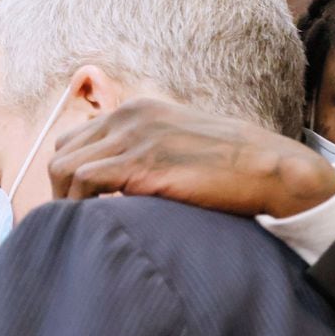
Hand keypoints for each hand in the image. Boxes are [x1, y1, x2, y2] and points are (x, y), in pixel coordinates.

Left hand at [49, 98, 334, 216]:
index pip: (80, 136)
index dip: (75, 173)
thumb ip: (154, 148)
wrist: (271, 168)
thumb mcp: (186, 142)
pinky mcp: (141, 162)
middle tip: (80, 219)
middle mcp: (131, 116)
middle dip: (63, 188)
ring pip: (63, 167)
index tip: (83, 203)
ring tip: (88, 226)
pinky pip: (83, 182)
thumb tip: (126, 178)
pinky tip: (102, 222)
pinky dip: (81, 206)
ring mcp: (135, 136)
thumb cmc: (235, 164)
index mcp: (141, 109)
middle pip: (63, 150)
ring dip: (68, 201)